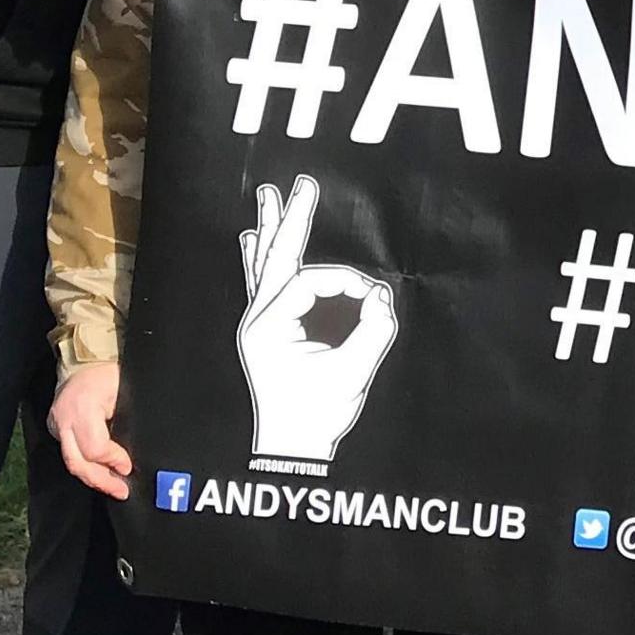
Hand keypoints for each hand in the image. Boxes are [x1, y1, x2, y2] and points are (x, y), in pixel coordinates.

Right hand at [49, 362, 130, 498]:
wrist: (82, 362)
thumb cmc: (108, 374)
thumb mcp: (123, 390)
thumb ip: (127, 420)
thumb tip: (135, 452)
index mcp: (84, 406)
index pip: (95, 447)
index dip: (113, 460)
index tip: (128, 466)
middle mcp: (65, 418)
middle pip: (78, 461)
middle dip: (101, 480)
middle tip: (122, 491)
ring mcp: (57, 424)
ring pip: (71, 461)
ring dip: (93, 477)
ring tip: (114, 487)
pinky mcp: (55, 428)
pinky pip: (69, 453)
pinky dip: (85, 465)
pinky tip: (101, 473)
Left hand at [237, 175, 400, 473]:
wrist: (291, 448)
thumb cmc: (316, 415)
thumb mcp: (350, 374)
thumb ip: (372, 331)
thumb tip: (383, 297)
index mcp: (271, 326)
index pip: (312, 281)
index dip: (347, 283)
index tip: (375, 300)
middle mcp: (258, 319)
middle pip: (276, 257)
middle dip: (291, 219)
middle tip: (301, 185)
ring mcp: (259, 324)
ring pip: (264, 267)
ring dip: (271, 231)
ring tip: (267, 200)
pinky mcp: (267, 332)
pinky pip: (260, 284)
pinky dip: (259, 260)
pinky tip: (251, 241)